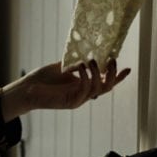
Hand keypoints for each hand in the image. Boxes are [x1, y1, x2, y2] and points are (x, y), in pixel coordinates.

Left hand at [0, 58, 130, 121]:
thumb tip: (87, 53)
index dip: (118, 77)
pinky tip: (81, 66)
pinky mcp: (72, 103)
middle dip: (113, 74)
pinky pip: (85, 90)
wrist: (27, 91)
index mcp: (84, 85)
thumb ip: (74, 62)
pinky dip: (85, 77)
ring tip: (91, 61)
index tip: (129, 68)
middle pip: (107, 86)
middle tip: (112, 60)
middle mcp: (84, 94)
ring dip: (96, 73)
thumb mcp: (61, 67)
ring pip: (98, 88)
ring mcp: (79, 99)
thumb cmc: (42, 79)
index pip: (105, 81)